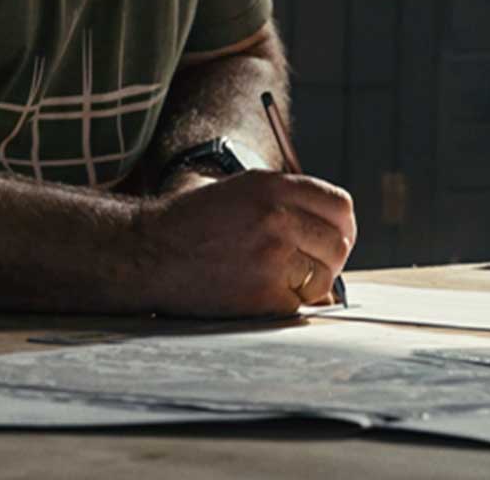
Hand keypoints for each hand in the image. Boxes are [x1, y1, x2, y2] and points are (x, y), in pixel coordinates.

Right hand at [136, 170, 355, 317]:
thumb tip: (330, 228)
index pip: (339, 205)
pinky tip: (260, 294)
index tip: (333, 237)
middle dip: (329, 258)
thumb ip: (284, 201)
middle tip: (311, 267)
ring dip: (310, 283)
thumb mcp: (239, 190)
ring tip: (280, 280)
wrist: (148, 251)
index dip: (341, 225)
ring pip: (324, 277)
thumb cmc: (191, 222)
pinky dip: (287, 304)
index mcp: (272, 186)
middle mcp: (277, 216)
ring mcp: (272, 256)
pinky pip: (300, 304)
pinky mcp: (263, 294)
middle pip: (338, 243)